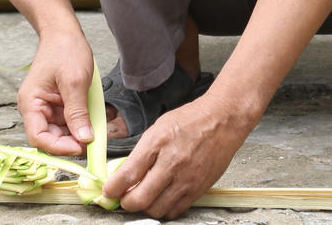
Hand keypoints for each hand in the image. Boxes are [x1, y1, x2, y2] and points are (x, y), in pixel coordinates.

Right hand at [18, 32, 95, 156]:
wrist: (64, 32)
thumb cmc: (64, 49)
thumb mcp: (75, 81)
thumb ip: (78, 112)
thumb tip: (83, 139)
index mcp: (31, 103)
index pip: (38, 137)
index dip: (59, 147)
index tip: (80, 148)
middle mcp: (35, 108)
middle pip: (50, 138)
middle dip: (71, 142)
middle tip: (92, 142)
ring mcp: (47, 107)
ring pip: (61, 132)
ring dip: (77, 133)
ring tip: (96, 129)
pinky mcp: (58, 104)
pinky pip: (68, 121)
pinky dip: (81, 123)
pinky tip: (93, 120)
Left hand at [101, 87, 252, 218]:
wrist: (222, 120)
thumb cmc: (191, 120)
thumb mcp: (158, 128)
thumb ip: (141, 153)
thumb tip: (124, 175)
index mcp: (158, 143)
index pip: (128, 174)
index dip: (112, 189)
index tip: (108, 192)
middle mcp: (172, 164)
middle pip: (140, 199)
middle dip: (126, 203)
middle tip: (124, 198)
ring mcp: (187, 179)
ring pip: (157, 210)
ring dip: (145, 208)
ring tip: (144, 197)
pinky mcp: (198, 189)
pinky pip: (175, 211)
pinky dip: (164, 209)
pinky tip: (161, 198)